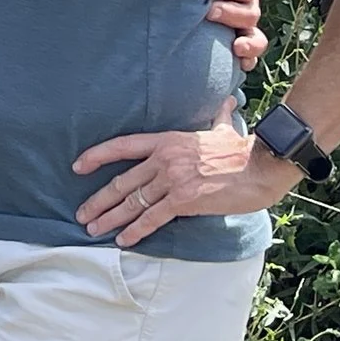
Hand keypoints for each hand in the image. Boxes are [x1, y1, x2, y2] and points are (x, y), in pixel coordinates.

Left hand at [72, 97, 300, 245]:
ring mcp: (172, 179)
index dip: (97, 156)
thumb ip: (218, 117)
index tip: (77, 167)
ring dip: (110, 218)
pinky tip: (123, 239)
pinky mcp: (184, 199)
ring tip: (93, 229)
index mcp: (167, 140)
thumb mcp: (224, 128)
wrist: (262, 166)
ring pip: (133, 202)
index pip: (122, 146)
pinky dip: (135, 230)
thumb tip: (228, 101)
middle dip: (99, 200)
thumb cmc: (243, 150)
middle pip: (122, 181)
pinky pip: (153, 217)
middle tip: (82, 214)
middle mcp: (164, 158)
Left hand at [208, 0, 267, 72]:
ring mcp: (243, 26)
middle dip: (232, 12)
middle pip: (251, 11)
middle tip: (209, 10)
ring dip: (248, 40)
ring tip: (235, 44)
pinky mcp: (237, 46)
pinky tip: (241, 63)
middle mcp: (246, 4)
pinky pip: (251, 56)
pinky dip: (248, 59)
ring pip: (256, 36)